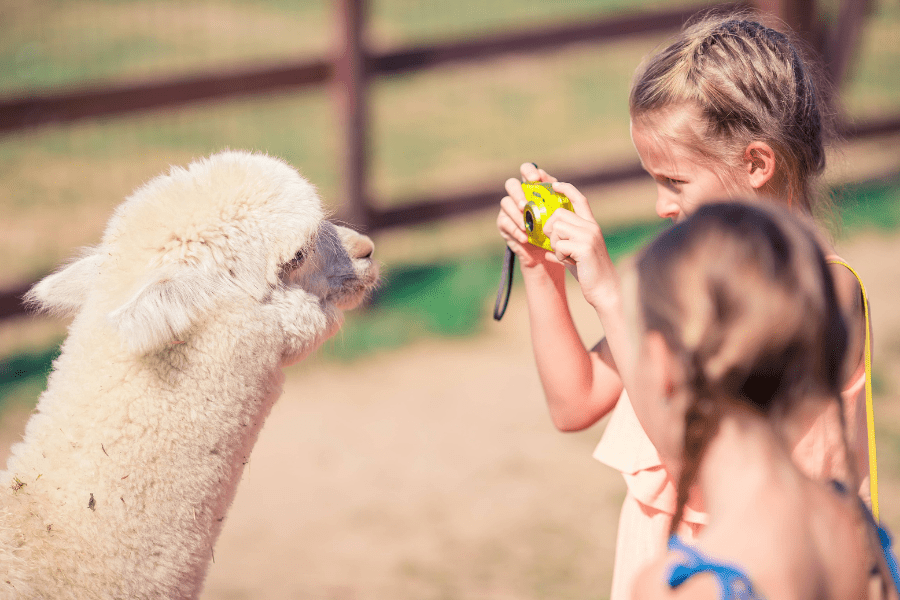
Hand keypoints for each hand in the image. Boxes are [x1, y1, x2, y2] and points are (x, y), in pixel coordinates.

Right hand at [496, 163, 561, 269]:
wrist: (547, 252)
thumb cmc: (558, 229)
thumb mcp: (564, 213)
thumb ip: (562, 197)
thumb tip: (558, 185)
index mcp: (533, 187)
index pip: (527, 170)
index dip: (529, 171)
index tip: (535, 179)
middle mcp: (519, 194)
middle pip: (511, 184)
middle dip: (517, 192)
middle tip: (525, 205)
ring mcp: (509, 208)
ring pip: (506, 202)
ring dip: (515, 214)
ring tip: (525, 225)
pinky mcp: (504, 223)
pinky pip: (505, 222)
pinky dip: (515, 230)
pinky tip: (525, 238)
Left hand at [542, 181, 618, 309]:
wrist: (605, 290)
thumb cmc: (589, 275)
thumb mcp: (574, 259)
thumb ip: (562, 250)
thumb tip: (545, 251)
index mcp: (591, 226)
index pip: (579, 199)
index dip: (566, 189)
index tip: (555, 184)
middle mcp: (591, 227)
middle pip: (558, 214)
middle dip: (551, 230)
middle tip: (557, 246)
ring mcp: (589, 236)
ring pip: (556, 228)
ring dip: (555, 244)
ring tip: (565, 256)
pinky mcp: (584, 247)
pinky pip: (559, 245)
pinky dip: (559, 256)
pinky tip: (569, 262)